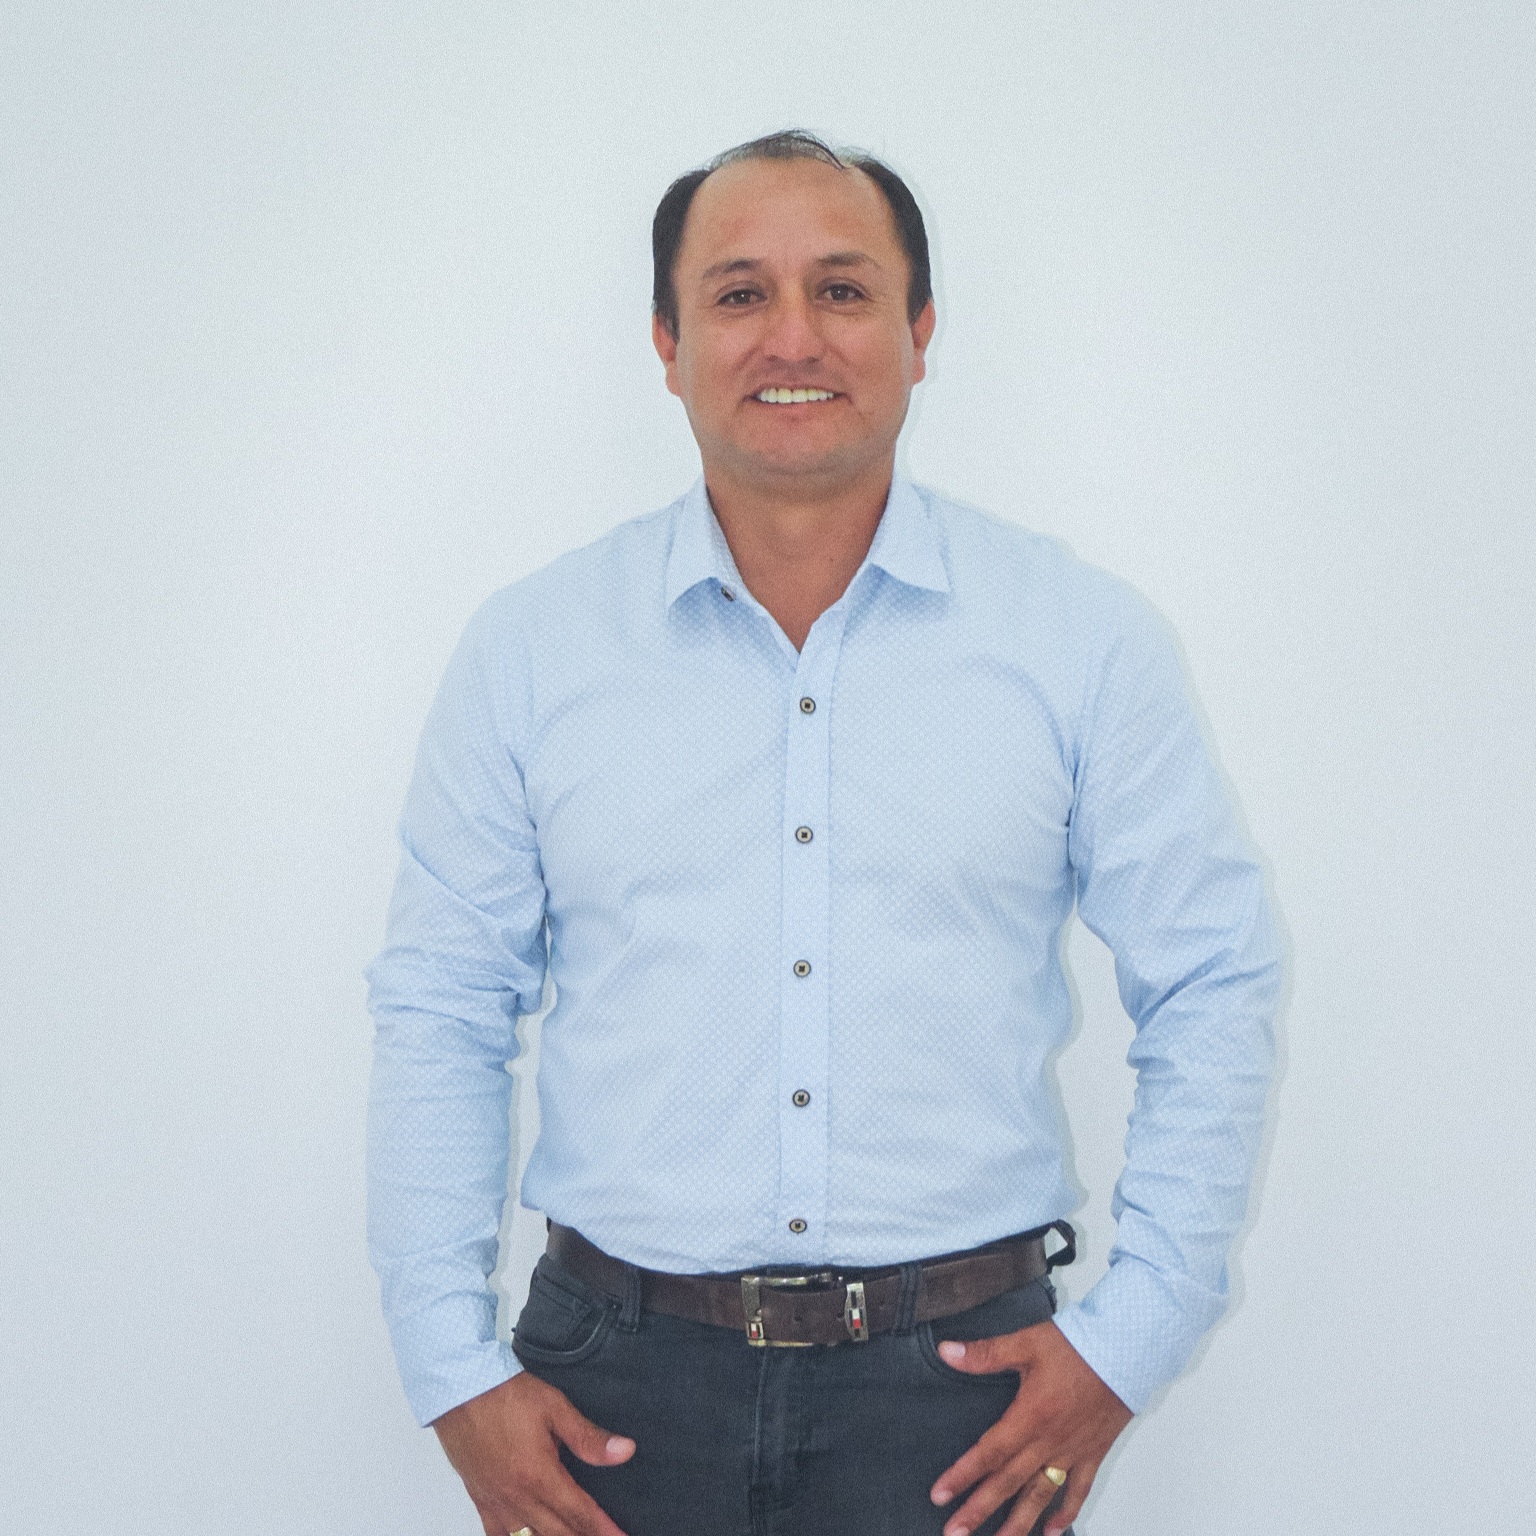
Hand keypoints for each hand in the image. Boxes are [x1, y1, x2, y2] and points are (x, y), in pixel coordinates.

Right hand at [431, 1372, 634, 1535]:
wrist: (460, 1389)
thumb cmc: (505, 1394)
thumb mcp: (554, 1407)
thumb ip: (588, 1437)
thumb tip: (625, 1451)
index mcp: (539, 1475)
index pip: (581, 1514)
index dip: (605, 1530)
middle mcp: (517, 1497)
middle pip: (559, 1533)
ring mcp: (496, 1503)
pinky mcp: (480, 1500)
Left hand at [929, 1320, 1131, 1535]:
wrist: (1125, 1351)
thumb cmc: (1077, 1346)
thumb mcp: (1025, 1343)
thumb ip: (985, 1353)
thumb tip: (946, 1351)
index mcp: (1029, 1417)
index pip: (989, 1453)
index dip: (962, 1475)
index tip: (939, 1496)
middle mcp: (1048, 1442)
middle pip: (1008, 1483)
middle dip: (979, 1510)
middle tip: (955, 1533)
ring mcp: (1072, 1452)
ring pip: (1041, 1495)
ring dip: (1019, 1523)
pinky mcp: (1093, 1452)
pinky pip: (1079, 1490)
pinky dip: (1067, 1512)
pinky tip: (1053, 1531)